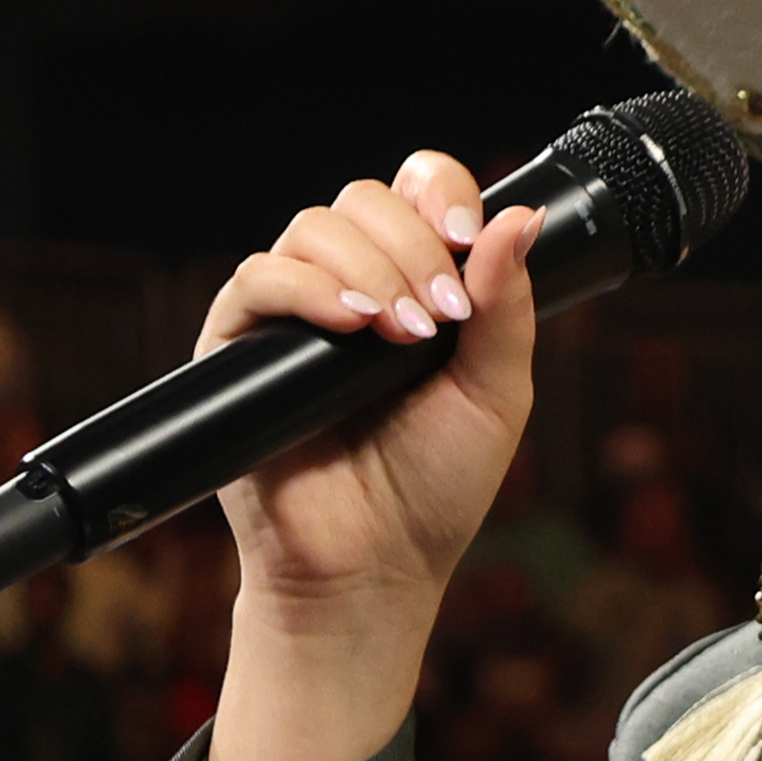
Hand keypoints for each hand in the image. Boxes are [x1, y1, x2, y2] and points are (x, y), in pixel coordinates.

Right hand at [197, 150, 543, 621]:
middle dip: (413, 244)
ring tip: (401, 334)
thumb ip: (507, 306)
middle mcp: (348, 285)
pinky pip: (257, 279)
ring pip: (312, 227)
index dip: (443, 195)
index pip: (418, 191)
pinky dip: (308, 288)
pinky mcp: (238, 348)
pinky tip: (351, 325)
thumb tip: (523, 216)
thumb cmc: (434, 488)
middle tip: (439, 318)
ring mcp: (291, 313)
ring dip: (369, 267)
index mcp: (411, 282)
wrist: (372, 569)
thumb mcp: (497, 392)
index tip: (469, 241)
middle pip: (364, 198)